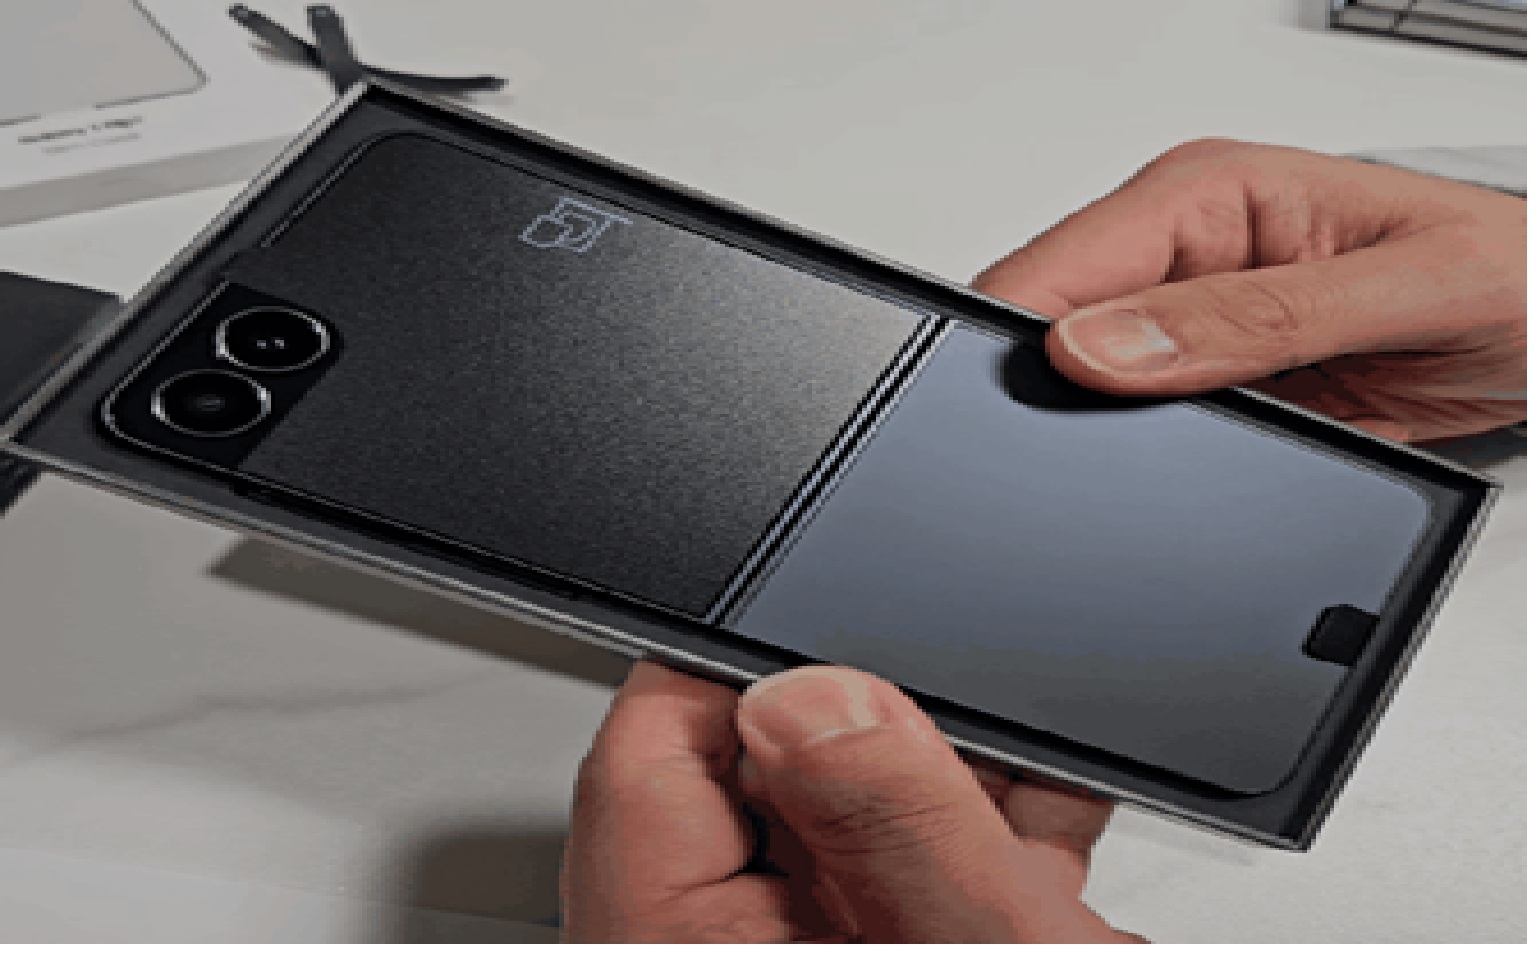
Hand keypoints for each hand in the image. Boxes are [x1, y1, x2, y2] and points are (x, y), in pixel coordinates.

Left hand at [560, 660, 1143, 941]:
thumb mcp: (977, 957)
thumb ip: (887, 825)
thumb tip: (807, 693)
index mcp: (686, 955)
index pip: (646, 757)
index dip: (735, 666)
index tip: (828, 626)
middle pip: (743, 775)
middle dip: (863, 728)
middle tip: (954, 726)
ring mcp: (803, 956)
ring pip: (829, 818)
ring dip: (928, 783)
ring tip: (1014, 788)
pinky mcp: (867, 953)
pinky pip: (887, 871)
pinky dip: (961, 838)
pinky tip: (1032, 829)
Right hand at [973, 138, 1524, 442]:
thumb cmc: (1516, 275)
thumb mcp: (1399, 288)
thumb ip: (1249, 319)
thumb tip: (1099, 349)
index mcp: (1207, 193)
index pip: (1056, 263)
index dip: (1021, 336)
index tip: (1029, 397)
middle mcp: (1186, 254)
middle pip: (1051, 330)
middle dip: (1060, 391)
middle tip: (1146, 432)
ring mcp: (1194, 325)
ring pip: (1088, 390)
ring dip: (1116, 432)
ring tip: (1230, 433)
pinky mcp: (1215, 385)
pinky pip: (1143, 432)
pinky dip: (1162, 460)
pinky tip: (1223, 455)